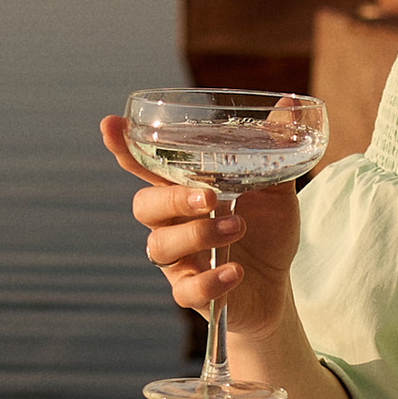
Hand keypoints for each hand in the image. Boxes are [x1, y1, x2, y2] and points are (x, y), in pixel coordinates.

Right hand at [98, 114, 304, 340]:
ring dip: (198, 234)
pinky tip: (236, 272)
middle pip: (145, 206)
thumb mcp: (277, 190)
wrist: (279, 286)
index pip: (145, 166)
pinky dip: (210, 281)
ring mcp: (177, 260)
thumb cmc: (268, 232)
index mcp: (183, 191)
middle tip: (210, 197)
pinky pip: (185, 290)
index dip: (123, 147)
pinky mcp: (191, 293)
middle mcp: (171, 223)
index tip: (109, 125)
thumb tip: (288, 105)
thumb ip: (275, 151)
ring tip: (238, 228)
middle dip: (173, 198)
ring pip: (160, 246)